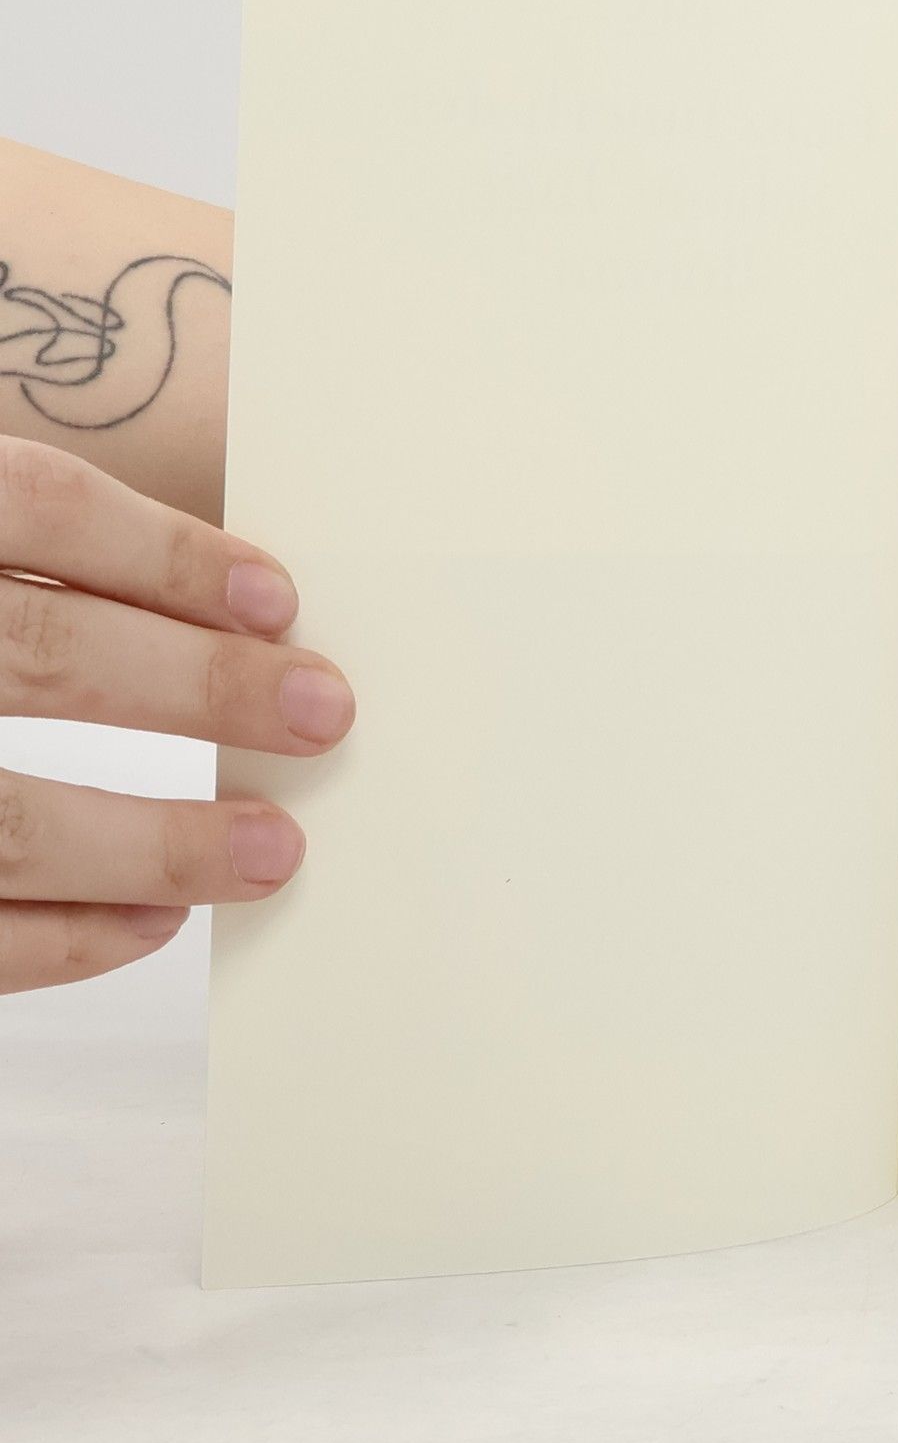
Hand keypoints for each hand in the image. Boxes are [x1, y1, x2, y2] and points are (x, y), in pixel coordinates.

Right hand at [0, 437, 352, 991]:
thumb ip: (22, 559)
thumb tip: (222, 607)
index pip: (29, 505)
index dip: (162, 550)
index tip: (279, 597)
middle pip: (33, 652)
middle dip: (195, 688)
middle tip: (324, 713)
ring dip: (150, 841)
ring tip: (270, 850)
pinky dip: (57, 937)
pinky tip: (148, 922)